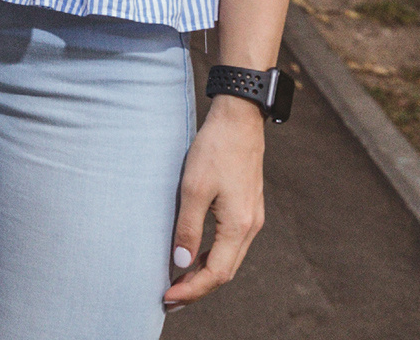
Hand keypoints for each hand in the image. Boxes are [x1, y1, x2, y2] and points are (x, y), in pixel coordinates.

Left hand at [164, 97, 266, 307]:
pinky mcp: (247, 208)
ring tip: (178, 282)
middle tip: (169, 298)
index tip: (168, 297)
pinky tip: (193, 255)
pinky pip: (230, 244)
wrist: (239, 121)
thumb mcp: (193, 188)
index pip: (216, 273)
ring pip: (229, 259)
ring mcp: (251, 218)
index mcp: (239, 226)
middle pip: (225, 272)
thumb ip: (187, 227)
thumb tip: (181, 262)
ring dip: (204, 273)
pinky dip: (212, 256)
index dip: (192, 289)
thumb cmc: (214, 150)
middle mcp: (250, 227)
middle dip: (198, 288)